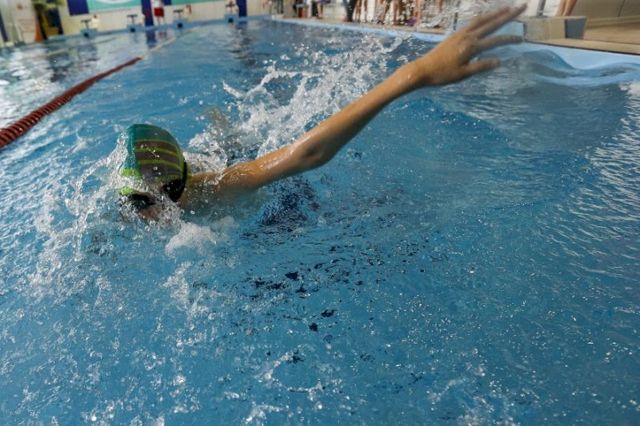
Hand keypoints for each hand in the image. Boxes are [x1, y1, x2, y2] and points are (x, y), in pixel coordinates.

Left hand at [408, 5, 526, 86]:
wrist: (423, 70)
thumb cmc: (443, 75)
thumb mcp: (464, 74)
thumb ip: (481, 66)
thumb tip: (499, 61)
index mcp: (472, 47)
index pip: (496, 41)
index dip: (509, 39)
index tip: (522, 39)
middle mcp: (467, 36)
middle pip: (492, 23)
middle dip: (508, 15)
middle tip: (522, 6)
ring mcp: (460, 34)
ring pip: (481, 19)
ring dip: (495, 13)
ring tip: (507, 7)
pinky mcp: (454, 34)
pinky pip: (472, 22)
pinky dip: (482, 17)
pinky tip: (485, 17)